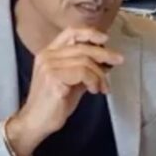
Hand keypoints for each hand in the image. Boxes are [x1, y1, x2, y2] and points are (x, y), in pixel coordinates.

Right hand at [6, 28, 123, 155]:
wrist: (37, 122)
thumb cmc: (55, 103)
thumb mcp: (73, 81)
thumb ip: (86, 68)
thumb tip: (107, 61)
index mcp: (49, 53)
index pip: (70, 33)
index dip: (89, 32)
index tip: (105, 38)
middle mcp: (47, 56)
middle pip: (82, 47)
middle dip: (104, 54)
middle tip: (119, 60)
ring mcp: (49, 66)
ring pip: (85, 61)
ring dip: (100, 75)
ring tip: (103, 87)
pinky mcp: (53, 79)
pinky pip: (82, 73)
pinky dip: (94, 81)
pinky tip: (94, 90)